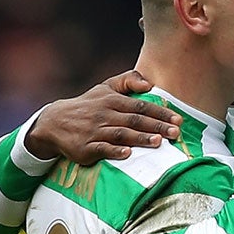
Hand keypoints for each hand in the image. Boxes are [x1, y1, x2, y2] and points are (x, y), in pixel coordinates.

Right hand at [25, 70, 180, 164]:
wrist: (55, 122)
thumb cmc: (87, 105)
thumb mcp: (105, 87)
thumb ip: (128, 80)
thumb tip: (149, 84)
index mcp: (112, 100)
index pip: (141, 106)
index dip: (160, 112)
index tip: (178, 119)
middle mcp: (105, 114)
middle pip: (135, 120)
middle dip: (157, 126)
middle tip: (176, 132)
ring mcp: (95, 131)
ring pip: (121, 134)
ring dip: (140, 138)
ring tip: (158, 142)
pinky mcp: (86, 148)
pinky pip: (102, 149)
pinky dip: (114, 151)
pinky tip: (127, 153)